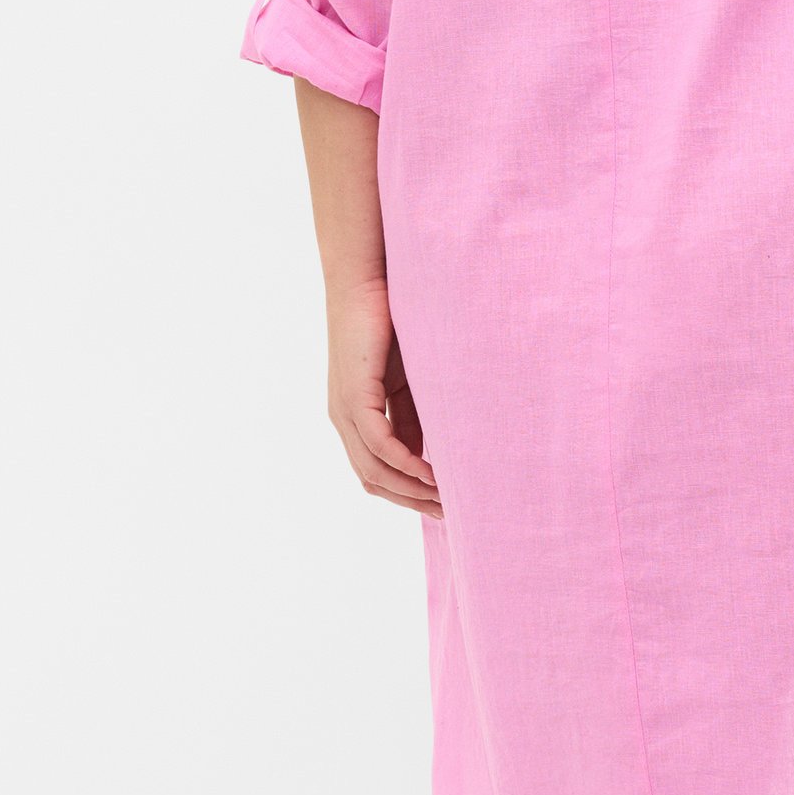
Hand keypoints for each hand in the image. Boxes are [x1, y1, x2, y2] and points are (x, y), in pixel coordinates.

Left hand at [325, 280, 442, 517]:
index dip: (408, 492)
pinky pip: (380, 445)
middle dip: (411, 501)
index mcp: (355, 415)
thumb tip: (430, 452)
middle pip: (373, 481)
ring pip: (375, 470)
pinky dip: (405, 464)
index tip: (444, 504)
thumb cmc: (391, 320)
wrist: (368, 279)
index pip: (377, 471)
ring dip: (411, 490)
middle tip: (450, 515)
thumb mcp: (409, 379)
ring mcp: (344, 410)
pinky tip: (431, 473)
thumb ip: (414, 414)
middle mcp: (343, 419)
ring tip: (447, 499)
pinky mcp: (354, 396)